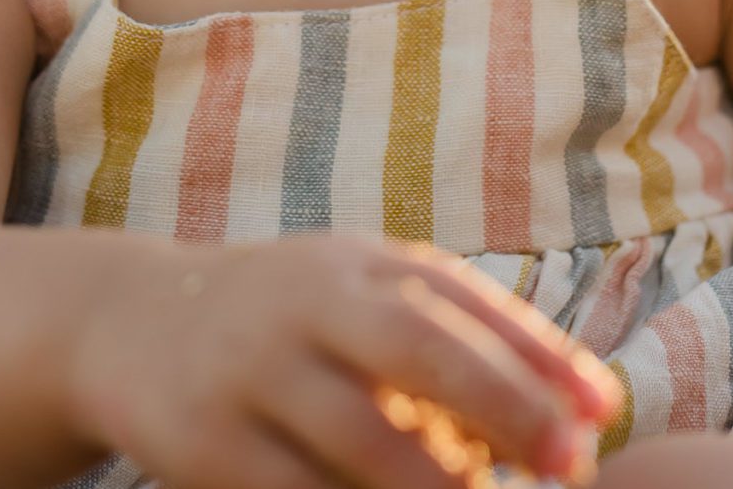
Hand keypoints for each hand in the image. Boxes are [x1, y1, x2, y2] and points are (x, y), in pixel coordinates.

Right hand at [69, 235, 619, 488]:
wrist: (130, 323)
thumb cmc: (288, 321)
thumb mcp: (362, 295)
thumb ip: (458, 335)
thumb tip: (582, 408)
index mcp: (359, 266)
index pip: (464, 301)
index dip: (539, 355)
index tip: (601, 412)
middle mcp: (308, 305)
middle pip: (419, 349)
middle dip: (504, 405)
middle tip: (570, 465)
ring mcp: (253, 372)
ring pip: (359, 436)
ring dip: (435, 484)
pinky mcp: (207, 444)